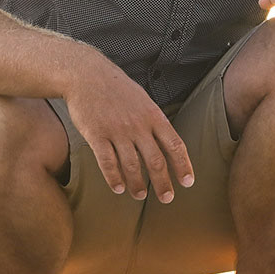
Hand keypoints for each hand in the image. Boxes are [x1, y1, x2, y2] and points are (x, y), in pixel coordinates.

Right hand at [63, 56, 193, 201]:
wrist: (87, 75)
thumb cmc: (117, 88)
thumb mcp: (143, 100)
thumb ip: (154, 121)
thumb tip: (166, 142)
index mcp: (153, 116)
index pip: (174, 145)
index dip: (183, 165)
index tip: (187, 182)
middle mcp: (138, 125)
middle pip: (156, 161)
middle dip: (163, 183)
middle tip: (167, 198)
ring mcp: (117, 131)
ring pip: (132, 165)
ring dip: (137, 184)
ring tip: (140, 195)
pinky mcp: (96, 135)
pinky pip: (107, 162)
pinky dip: (113, 177)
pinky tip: (118, 188)